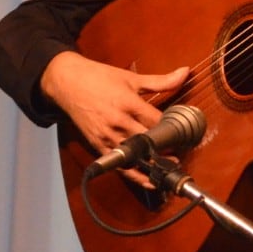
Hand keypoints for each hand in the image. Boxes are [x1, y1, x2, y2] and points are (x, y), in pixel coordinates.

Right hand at [39, 50, 188, 164]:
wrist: (67, 82)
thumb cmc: (99, 77)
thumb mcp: (130, 77)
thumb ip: (160, 80)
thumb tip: (186, 72)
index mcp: (127, 102)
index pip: (157, 122)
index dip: (173, 130)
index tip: (184, 135)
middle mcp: (118, 121)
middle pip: (148, 142)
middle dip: (165, 150)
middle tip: (181, 155)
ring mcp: (107, 135)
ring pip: (134, 157)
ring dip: (153, 165)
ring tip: (170, 170)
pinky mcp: (98, 145)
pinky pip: (119, 165)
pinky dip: (135, 175)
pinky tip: (149, 180)